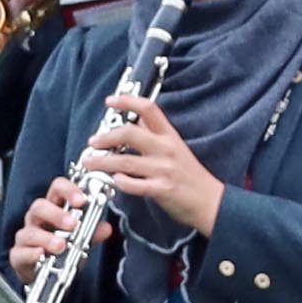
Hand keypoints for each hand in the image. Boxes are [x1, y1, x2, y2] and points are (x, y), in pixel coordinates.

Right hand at [7, 170, 94, 286]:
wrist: (47, 276)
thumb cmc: (62, 250)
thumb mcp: (81, 240)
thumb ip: (92, 233)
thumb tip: (106, 228)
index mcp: (54, 208)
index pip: (57, 189)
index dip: (68, 191)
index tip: (81, 200)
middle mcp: (37, 219)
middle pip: (40, 206)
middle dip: (56, 214)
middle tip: (73, 224)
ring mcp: (26, 237)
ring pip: (30, 231)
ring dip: (46, 238)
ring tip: (61, 245)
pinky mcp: (18, 256)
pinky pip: (20, 253)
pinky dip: (31, 254)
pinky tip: (40, 255)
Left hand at [76, 88, 220, 233]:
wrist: (211, 202)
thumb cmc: (191, 175)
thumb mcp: (176, 147)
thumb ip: (156, 132)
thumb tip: (137, 117)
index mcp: (169, 135)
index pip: (148, 109)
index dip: (127, 101)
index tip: (110, 100)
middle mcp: (166, 149)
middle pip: (130, 132)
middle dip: (106, 136)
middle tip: (93, 141)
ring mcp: (163, 169)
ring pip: (125, 161)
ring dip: (102, 161)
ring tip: (89, 163)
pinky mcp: (161, 189)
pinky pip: (134, 184)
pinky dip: (121, 182)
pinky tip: (114, 181)